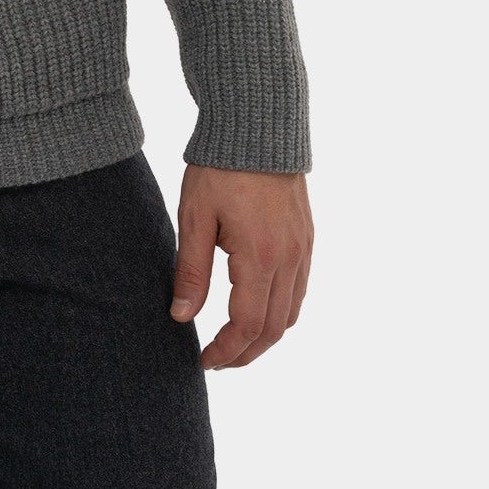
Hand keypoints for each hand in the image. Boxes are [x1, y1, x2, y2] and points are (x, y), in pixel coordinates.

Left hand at [169, 163, 312, 368]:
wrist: (257, 126)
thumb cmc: (219, 169)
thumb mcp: (195, 217)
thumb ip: (191, 271)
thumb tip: (182, 318)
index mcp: (260, 257)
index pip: (248, 325)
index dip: (227, 350)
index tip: (205, 361)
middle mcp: (290, 259)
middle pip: (275, 329)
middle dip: (246, 353)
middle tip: (218, 361)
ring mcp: (303, 249)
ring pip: (291, 313)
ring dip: (265, 336)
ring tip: (234, 342)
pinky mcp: (307, 239)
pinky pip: (299, 290)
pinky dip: (280, 311)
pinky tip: (256, 309)